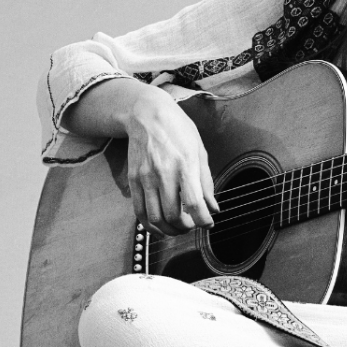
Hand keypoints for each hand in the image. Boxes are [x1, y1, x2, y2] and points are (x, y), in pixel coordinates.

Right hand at [125, 92, 218, 235]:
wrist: (147, 115)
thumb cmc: (178, 130)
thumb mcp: (200, 151)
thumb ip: (206, 183)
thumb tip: (213, 208)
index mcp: (185, 165)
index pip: (194, 203)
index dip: (202, 220)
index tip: (208, 224)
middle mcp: (164, 174)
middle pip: (173, 215)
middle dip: (185, 228)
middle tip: (192, 226)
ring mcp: (146, 178)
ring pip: (155, 218)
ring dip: (168, 231)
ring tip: (178, 229)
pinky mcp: (134, 180)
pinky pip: (139, 211)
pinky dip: (150, 225)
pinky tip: (160, 227)